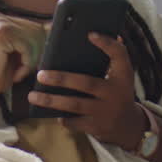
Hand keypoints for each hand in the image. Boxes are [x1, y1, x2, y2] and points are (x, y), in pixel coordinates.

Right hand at [0, 12, 48, 102]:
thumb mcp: (15, 54)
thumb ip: (29, 41)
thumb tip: (52, 28)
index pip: (33, 27)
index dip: (37, 47)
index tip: (31, 63)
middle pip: (36, 31)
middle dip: (36, 54)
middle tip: (23, 71)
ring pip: (34, 39)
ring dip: (31, 61)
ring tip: (18, 73)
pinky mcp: (1, 33)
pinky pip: (29, 47)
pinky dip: (27, 65)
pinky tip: (15, 74)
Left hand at [27, 32, 144, 150]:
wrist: (129, 126)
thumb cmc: (115, 93)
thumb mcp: (119, 77)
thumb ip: (107, 59)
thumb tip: (92, 35)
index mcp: (123, 75)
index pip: (119, 55)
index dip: (107, 44)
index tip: (90, 34)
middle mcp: (115, 93)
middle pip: (86, 83)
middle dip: (61, 78)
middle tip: (40, 75)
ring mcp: (106, 111)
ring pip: (75, 104)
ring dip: (51, 101)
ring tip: (32, 96)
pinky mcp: (97, 127)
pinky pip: (74, 121)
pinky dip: (61, 116)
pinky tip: (48, 111)